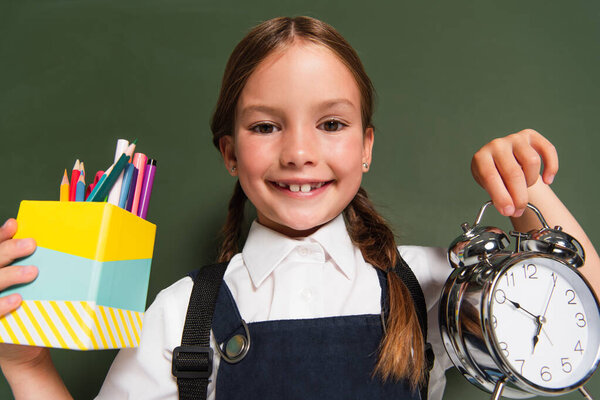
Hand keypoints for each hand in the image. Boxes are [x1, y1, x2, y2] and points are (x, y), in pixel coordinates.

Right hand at [0, 218, 46, 369]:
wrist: (23, 348)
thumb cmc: (28, 311)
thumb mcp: (32, 288)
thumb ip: (32, 267)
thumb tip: (49, 245)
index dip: (0, 236)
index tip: (15, 225)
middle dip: (8, 250)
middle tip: (31, 245)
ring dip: (10, 275)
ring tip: (33, 272)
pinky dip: (2, 305)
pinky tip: (17, 300)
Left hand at [471, 129, 557, 217]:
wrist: (499, 160)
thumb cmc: (493, 175)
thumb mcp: (488, 186)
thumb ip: (498, 196)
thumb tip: (511, 209)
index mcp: (481, 157)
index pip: (491, 178)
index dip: (501, 197)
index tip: (508, 211)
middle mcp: (497, 145)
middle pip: (514, 173)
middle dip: (519, 197)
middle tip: (519, 210)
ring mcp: (514, 139)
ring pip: (532, 162)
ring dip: (531, 181)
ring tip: (524, 188)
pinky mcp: (531, 136)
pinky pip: (548, 149)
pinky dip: (551, 167)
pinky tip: (547, 180)